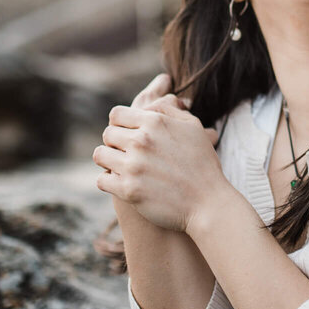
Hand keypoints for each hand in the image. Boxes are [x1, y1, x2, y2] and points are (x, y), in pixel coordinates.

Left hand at [93, 93, 225, 231]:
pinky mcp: (128, 190)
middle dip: (115, 143)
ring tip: (119, 166)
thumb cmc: (203, 164)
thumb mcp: (193, 128)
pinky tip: (119, 183)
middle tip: (126, 153)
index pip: (117, 114)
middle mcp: (141, 141)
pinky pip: (102, 179)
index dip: (120, 124)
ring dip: (108, 160)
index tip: (126, 134)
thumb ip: (169, 109)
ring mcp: (133, 166)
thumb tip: (151, 104)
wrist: (208, 203)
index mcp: (155, 122)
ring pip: (100, 155)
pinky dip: (108, 181)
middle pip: (108, 134)